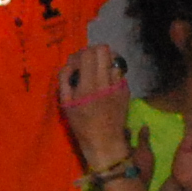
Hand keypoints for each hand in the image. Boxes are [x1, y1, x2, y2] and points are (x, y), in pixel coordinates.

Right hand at [57, 43, 133, 172]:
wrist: (105, 141)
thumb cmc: (81, 125)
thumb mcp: (65, 103)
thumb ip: (64, 80)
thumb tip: (70, 65)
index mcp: (88, 86)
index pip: (87, 54)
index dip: (79, 54)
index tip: (75, 65)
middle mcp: (105, 82)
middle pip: (104, 49)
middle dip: (93, 51)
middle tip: (87, 62)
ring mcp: (118, 85)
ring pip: (115, 58)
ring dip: (104, 60)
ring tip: (98, 70)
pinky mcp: (126, 90)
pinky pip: (119, 71)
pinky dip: (111, 72)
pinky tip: (106, 82)